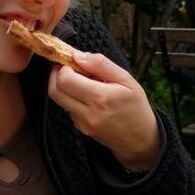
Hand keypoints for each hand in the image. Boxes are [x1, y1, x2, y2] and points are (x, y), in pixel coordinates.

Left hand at [48, 52, 161, 170]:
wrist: (140, 138)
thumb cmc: (135, 106)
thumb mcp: (126, 79)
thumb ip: (101, 64)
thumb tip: (78, 56)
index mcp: (101, 98)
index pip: (65, 79)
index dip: (65, 67)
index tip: (75, 63)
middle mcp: (88, 113)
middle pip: (55, 90)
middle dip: (58, 75)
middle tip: (72, 69)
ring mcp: (83, 123)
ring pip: (59, 99)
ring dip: (65, 87)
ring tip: (85, 84)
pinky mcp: (81, 128)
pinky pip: (68, 108)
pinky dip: (73, 98)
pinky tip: (89, 98)